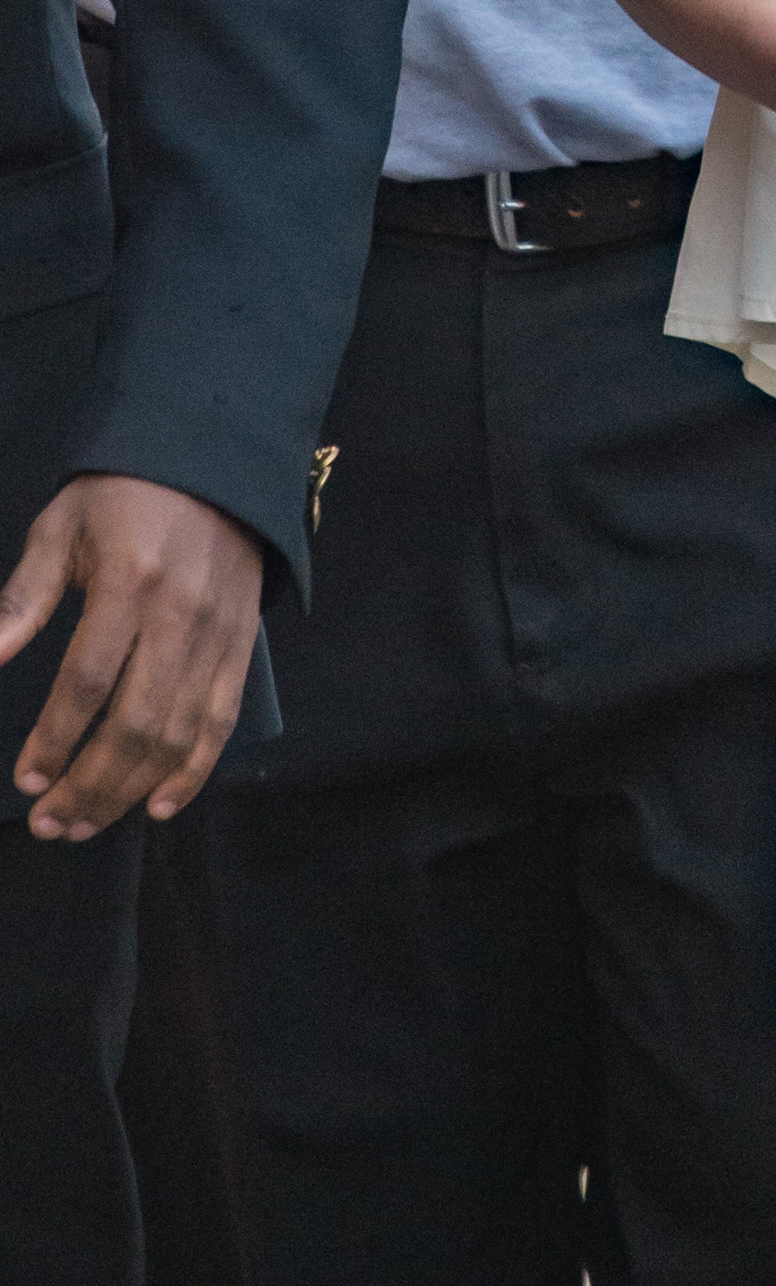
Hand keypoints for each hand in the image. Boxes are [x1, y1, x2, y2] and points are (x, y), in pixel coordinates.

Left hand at [1, 477, 263, 838]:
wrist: (215, 462)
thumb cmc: (122, 495)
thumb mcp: (62, 529)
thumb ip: (23, 599)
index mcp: (131, 582)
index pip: (88, 682)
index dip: (55, 740)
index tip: (27, 781)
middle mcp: (181, 615)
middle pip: (135, 723)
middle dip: (89, 785)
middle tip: (50, 823)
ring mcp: (219, 634)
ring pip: (177, 733)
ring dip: (129, 790)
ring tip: (87, 823)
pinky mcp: (242, 644)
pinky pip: (221, 721)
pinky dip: (193, 772)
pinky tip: (157, 806)